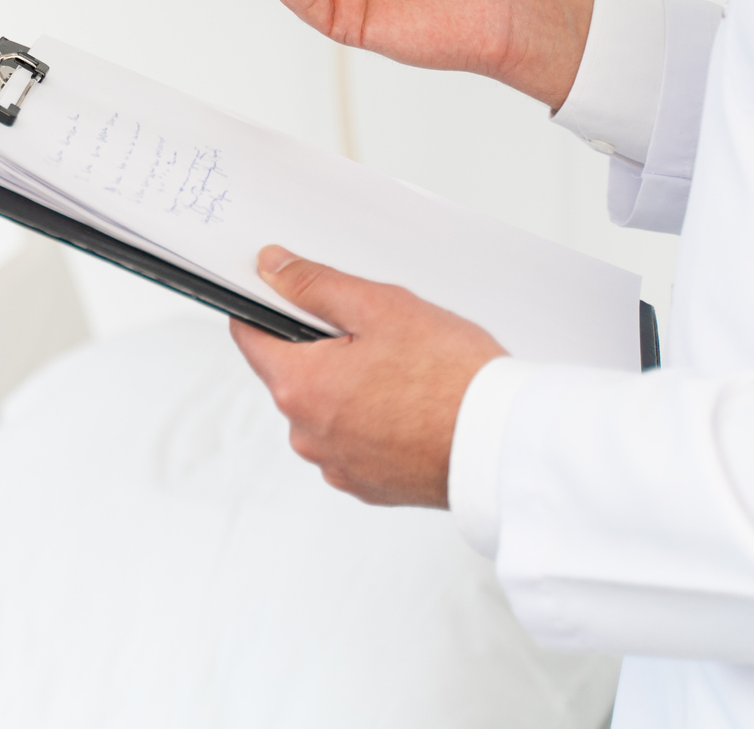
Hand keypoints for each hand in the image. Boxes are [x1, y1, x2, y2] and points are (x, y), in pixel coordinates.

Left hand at [231, 245, 507, 507]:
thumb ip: (314, 285)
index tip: (284, 295)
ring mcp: (336, 465)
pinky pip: (352, 442)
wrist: (504, 445)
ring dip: (347, 389)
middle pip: (291, 374)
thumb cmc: (451, 377)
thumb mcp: (379, 307)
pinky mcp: (367, 485)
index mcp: (298, 387)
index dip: (264, 308)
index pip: (249, 336)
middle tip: (375, 335)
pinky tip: (410, 408)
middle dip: (322, 348)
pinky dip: (371, 423)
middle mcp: (306, 434)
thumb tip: (271, 268)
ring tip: (403, 374)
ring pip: (324, 409)